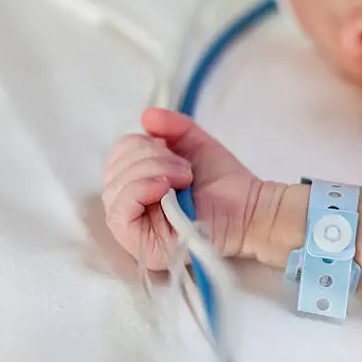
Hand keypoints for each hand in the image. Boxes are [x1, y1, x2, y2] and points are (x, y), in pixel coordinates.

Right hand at [102, 108, 260, 270]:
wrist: (250, 208)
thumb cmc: (224, 182)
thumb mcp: (195, 144)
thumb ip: (172, 126)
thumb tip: (146, 116)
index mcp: (139, 184)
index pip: (115, 159)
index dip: (138, 146)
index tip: (173, 151)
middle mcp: (132, 207)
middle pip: (112, 172)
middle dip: (148, 158)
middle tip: (183, 168)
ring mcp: (135, 230)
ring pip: (114, 190)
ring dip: (149, 172)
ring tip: (183, 178)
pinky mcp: (140, 246)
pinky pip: (119, 213)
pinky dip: (138, 190)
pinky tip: (163, 187)